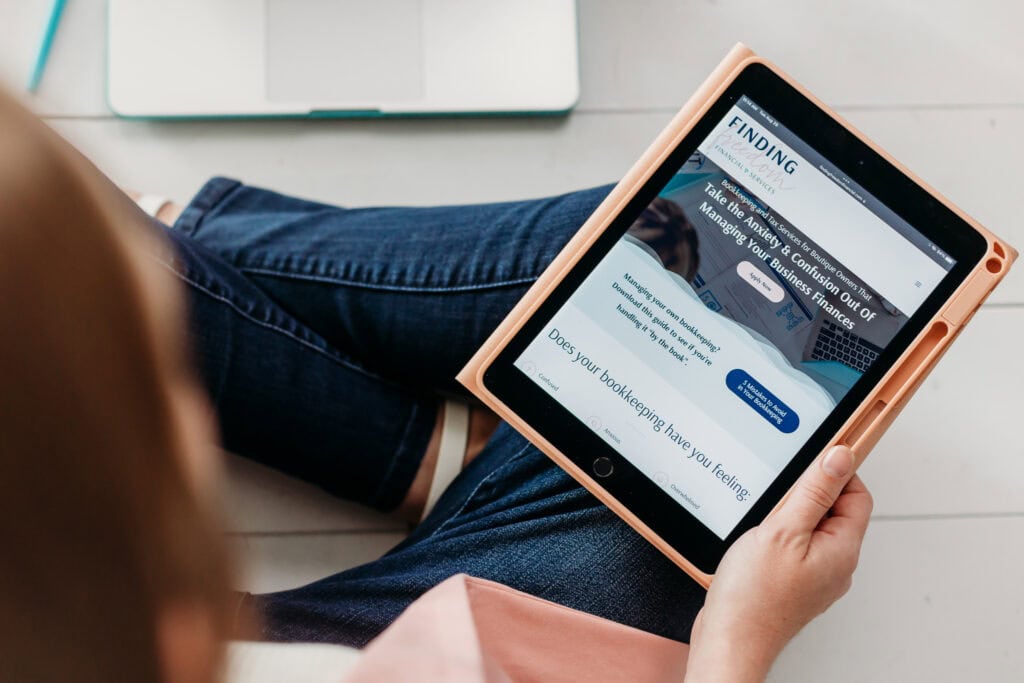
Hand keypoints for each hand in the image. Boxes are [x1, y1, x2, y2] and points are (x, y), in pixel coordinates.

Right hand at [684, 445, 872, 682]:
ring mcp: (815, 576)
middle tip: (778, 496)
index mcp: (842, 549)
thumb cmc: (754, 596)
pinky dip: (776, 535)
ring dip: (788, 515)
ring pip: (810, 528)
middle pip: (833, 509)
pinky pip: (793, 546)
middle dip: (805, 493)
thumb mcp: (784, 529)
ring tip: (763, 522)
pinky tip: (754, 540)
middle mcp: (835, 564)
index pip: (856, 495)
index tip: (811, 458)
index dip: (835, 472)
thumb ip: (814, 491)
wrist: (730, 640)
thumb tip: (841, 456)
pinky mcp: (793, 583)